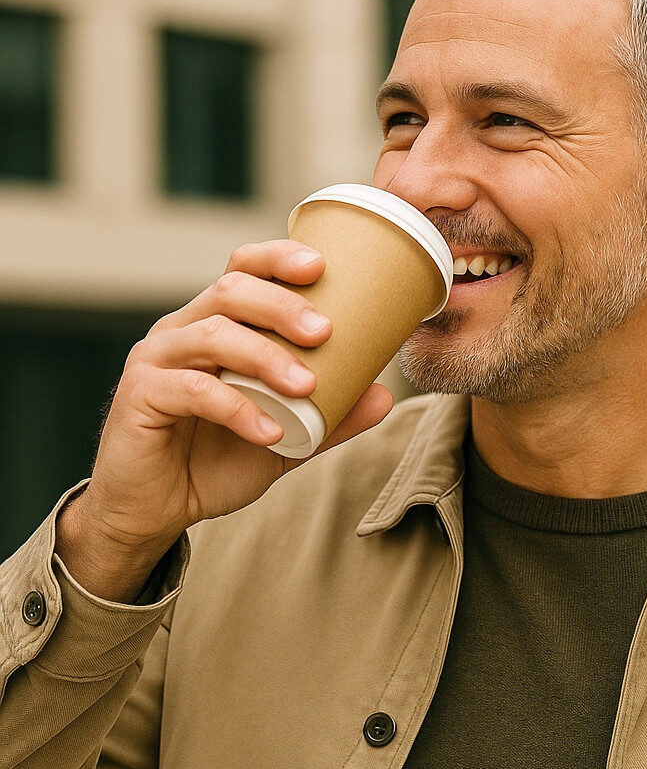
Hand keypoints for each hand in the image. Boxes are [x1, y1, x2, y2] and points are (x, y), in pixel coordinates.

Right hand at [70, 240, 393, 558]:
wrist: (156, 510)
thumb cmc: (216, 460)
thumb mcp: (287, 437)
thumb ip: (331, 416)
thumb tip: (385, 395)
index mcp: (216, 324)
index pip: (244, 270)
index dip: (277, 258)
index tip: (320, 266)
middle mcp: (183, 330)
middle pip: (230, 290)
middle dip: (282, 304)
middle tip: (325, 331)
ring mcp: (156, 360)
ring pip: (212, 334)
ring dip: (266, 356)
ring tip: (306, 386)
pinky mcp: (139, 396)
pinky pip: (192, 390)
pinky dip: (238, 409)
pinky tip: (270, 432)